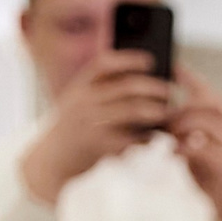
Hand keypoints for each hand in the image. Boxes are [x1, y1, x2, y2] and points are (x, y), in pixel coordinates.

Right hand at [20, 49, 175, 204]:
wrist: (51, 161)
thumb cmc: (70, 131)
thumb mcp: (75, 104)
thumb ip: (97, 92)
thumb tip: (136, 83)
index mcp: (79, 87)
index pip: (105, 63)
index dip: (129, 59)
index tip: (150, 61)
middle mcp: (84, 101)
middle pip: (126, 86)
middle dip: (153, 87)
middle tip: (170, 91)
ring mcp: (91, 122)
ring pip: (133, 110)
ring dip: (156, 110)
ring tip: (169, 112)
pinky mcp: (100, 145)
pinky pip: (132, 137)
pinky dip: (148, 136)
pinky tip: (157, 137)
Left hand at [168, 64, 221, 220]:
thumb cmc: (209, 168)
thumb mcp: (198, 141)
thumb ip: (185, 126)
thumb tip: (158, 111)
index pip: (208, 91)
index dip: (191, 78)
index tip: (173, 67)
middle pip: (208, 101)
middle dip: (182, 103)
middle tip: (161, 112)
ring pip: (206, 121)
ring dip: (183, 123)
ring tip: (167, 132)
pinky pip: (205, 147)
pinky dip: (187, 147)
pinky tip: (174, 152)